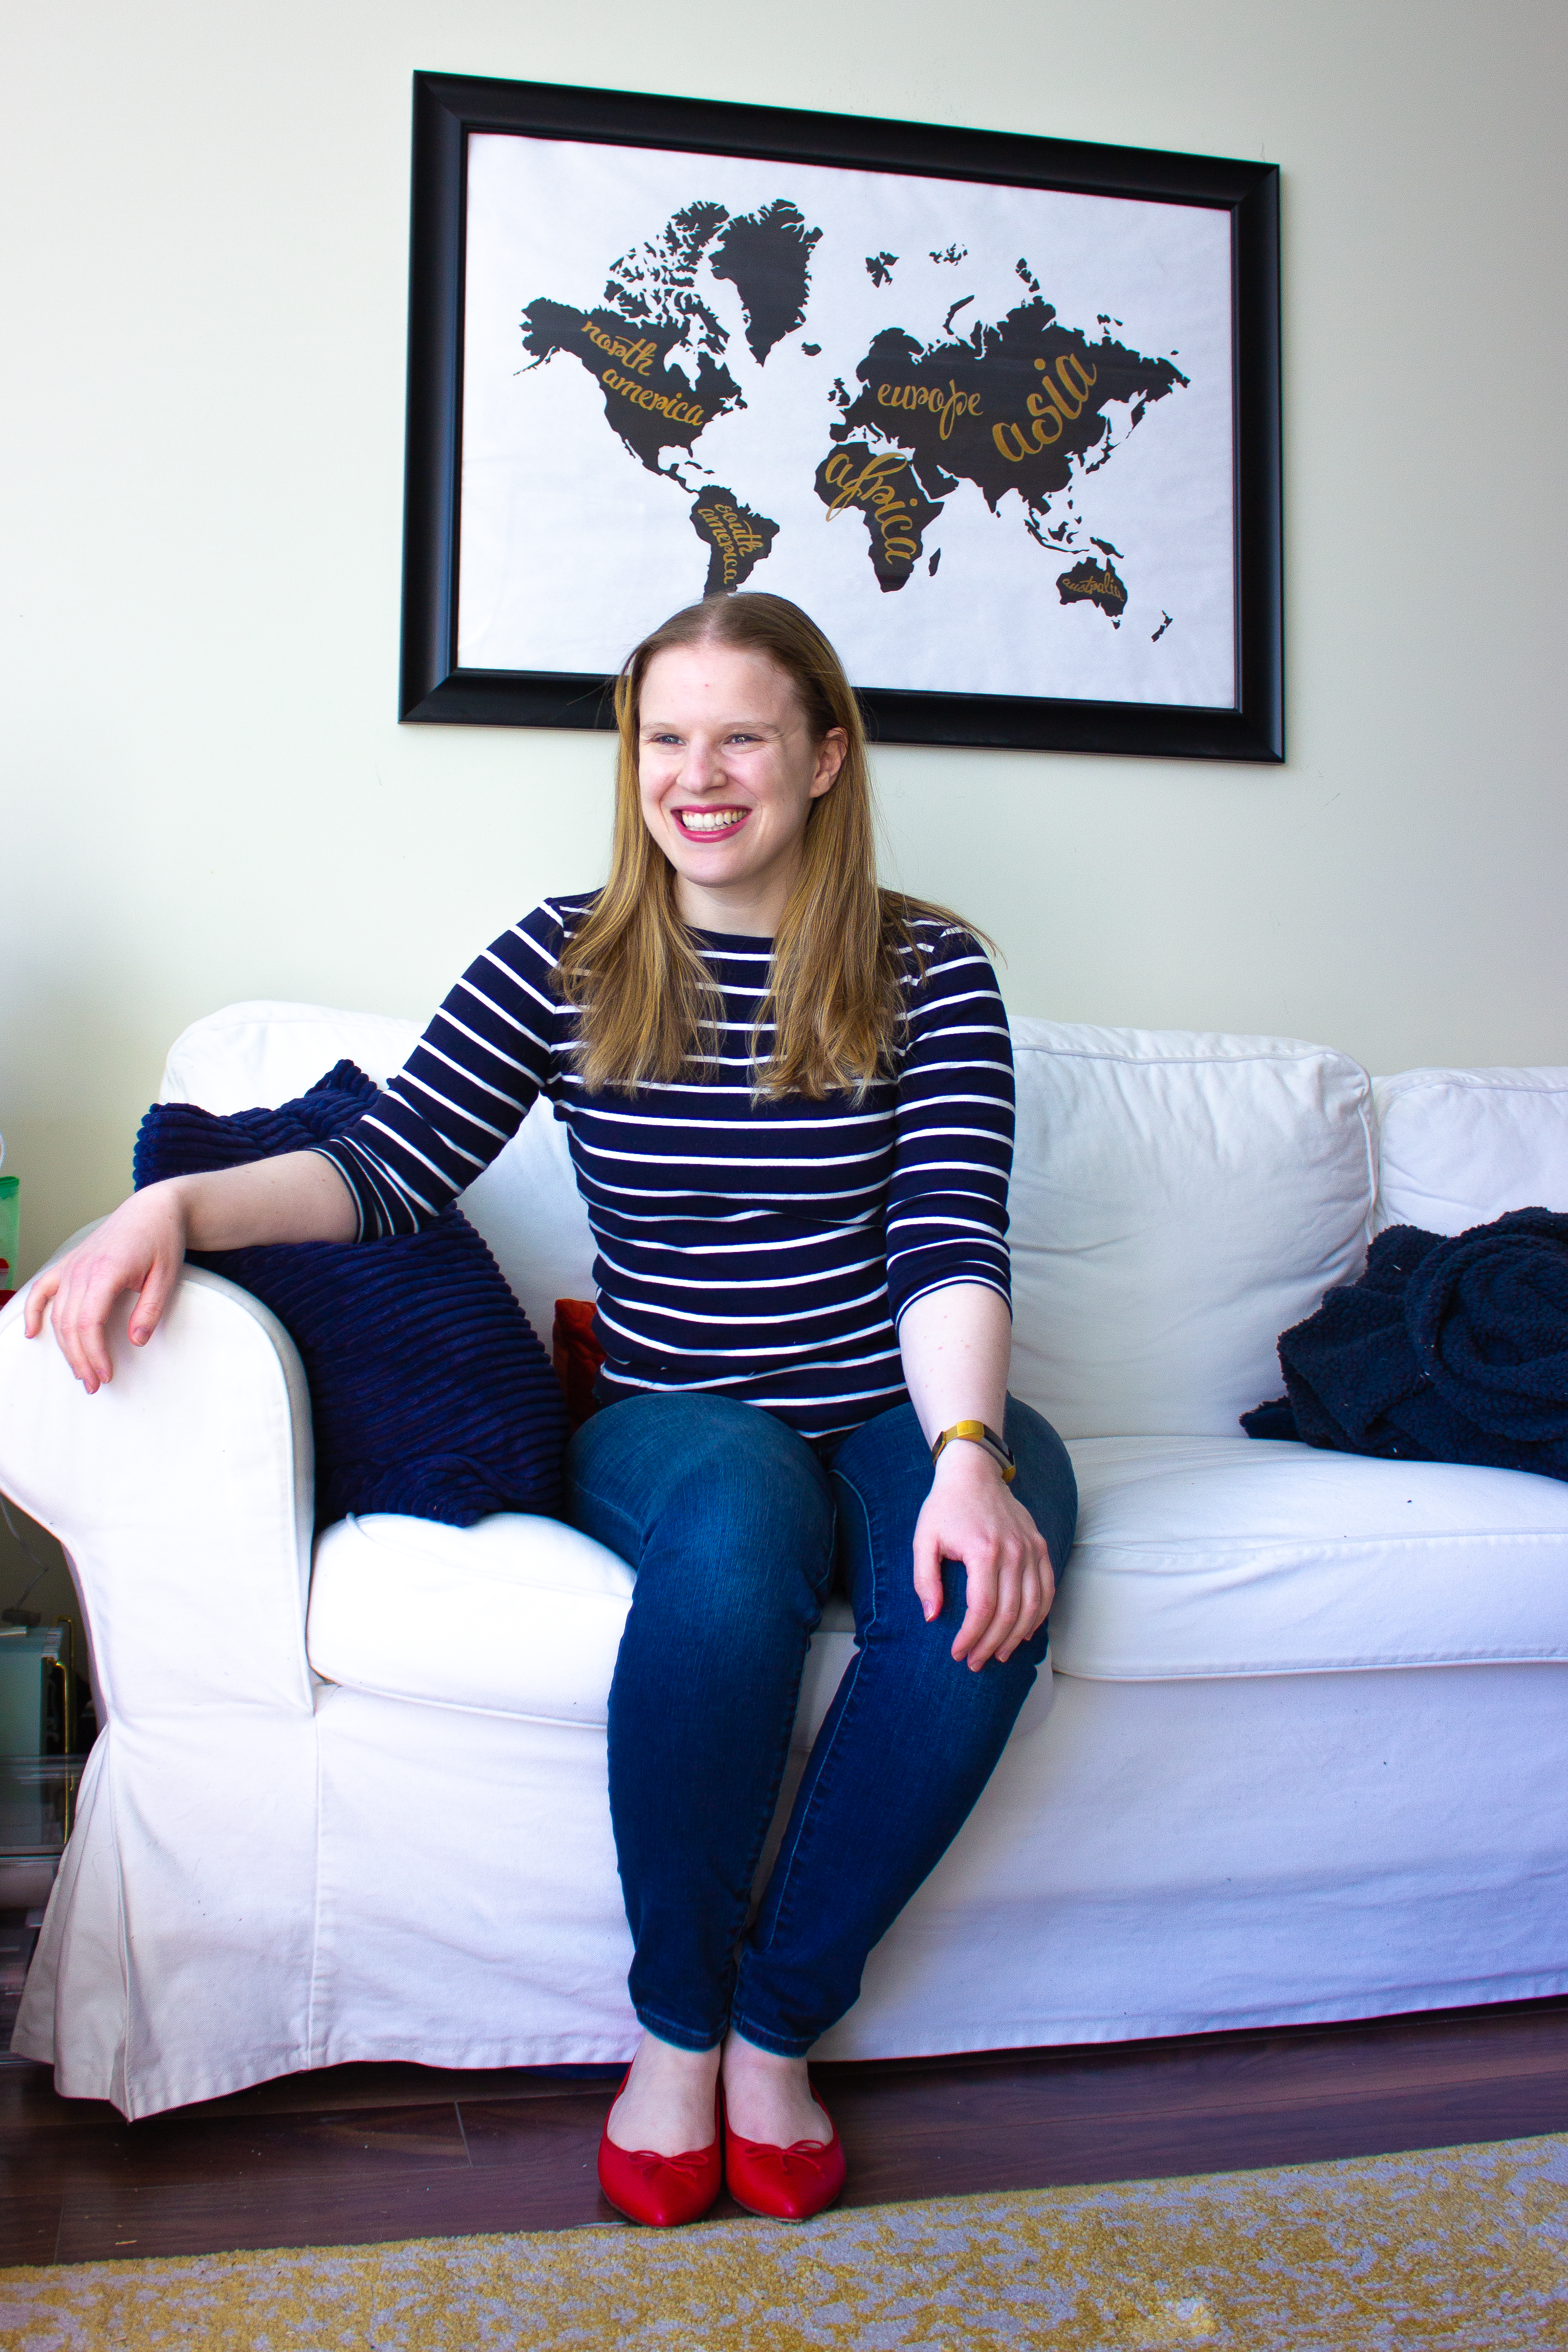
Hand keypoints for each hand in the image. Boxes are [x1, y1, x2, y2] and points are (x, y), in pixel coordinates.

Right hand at [23, 1182, 190, 1392]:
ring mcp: (72, 1265)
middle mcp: (82, 1269)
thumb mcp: (167, 1276)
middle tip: (94, 1384)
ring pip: (58, 1313)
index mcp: (106, 1271)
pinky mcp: (69, 1263)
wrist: (153, 1210)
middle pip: (70, 1323)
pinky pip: (43, 1289)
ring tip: (79, 1371)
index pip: (89, 1322)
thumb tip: (136, 1341)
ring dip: (65, 1346)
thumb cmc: (162, 1240)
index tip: (106, 1375)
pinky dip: (34, 1311)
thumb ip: (151, 1310)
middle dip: (80, 1359)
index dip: (94, 1353)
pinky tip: (32, 1333)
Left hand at [911, 1441, 1054, 1671]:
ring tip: (999, 1655)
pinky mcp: (1040, 1547)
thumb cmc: (944, 1507)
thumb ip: (924, 1579)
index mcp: (982, 1551)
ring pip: (1032, 1607)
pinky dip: (1039, 1616)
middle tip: (975, 1661)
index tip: (957, 1653)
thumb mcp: (923, 1540)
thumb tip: (932, 1617)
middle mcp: (1013, 1552)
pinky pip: (1047, 1590)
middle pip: (1008, 1613)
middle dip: (991, 1644)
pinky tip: (1024, 1633)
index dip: (970, 1637)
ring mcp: (1031, 1550)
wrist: (974, 1473)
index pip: (982, 1609)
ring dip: (1016, 1637)